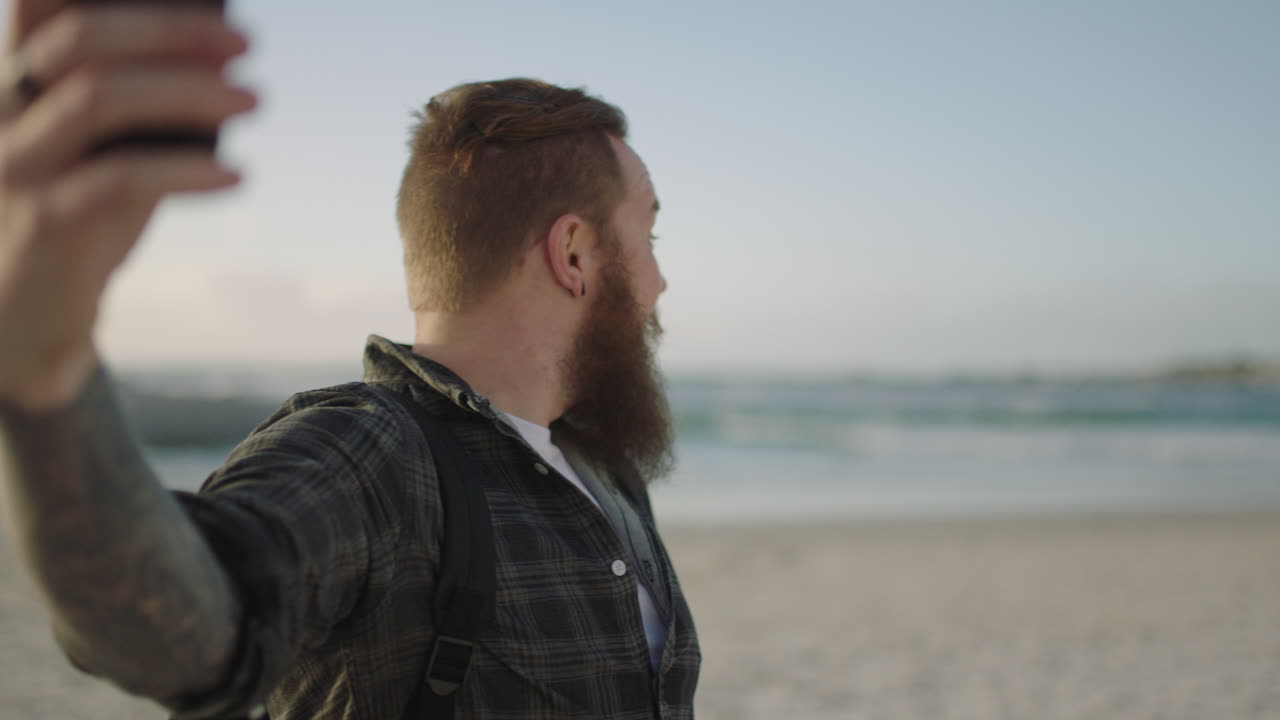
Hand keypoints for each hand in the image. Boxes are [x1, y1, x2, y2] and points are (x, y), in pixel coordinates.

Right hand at [0, 0, 254, 409]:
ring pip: (97, 97)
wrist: (20, 323)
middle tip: (245, 42)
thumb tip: (219, 56)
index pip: (40, 3)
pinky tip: (237, 176)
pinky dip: (187, 171)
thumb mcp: (104, 152)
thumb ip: (138, 104)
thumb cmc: (75, 221)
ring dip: (189, 91)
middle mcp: (3, 110)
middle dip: (171, 30)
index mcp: (16, 81)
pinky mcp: (44, 222)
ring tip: (254, 101)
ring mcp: (17, 165)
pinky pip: (119, 178)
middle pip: (79, 38)